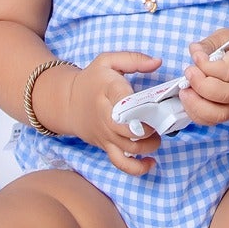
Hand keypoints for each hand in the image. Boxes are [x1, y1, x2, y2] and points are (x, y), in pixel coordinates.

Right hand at [70, 51, 163, 175]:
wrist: (68, 102)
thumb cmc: (93, 80)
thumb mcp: (108, 60)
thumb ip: (134, 59)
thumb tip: (158, 62)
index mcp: (107, 90)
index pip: (121, 100)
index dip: (137, 108)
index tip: (152, 111)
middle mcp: (105, 116)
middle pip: (126, 130)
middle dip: (147, 130)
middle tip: (160, 122)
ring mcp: (106, 134)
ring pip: (127, 149)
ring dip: (148, 146)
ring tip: (158, 137)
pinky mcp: (106, 146)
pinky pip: (120, 163)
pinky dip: (136, 168)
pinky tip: (151, 163)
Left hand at [181, 29, 228, 126]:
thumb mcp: (223, 37)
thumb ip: (207, 44)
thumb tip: (194, 51)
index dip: (208, 66)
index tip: (196, 57)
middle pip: (225, 94)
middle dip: (200, 85)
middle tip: (188, 72)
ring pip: (220, 113)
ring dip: (196, 104)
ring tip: (184, 90)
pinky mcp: (227, 110)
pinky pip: (211, 120)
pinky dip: (195, 113)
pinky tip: (187, 98)